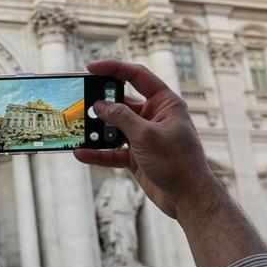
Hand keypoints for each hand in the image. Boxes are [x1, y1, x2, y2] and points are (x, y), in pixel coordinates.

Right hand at [72, 59, 222, 221]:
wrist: (188, 199)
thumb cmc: (177, 162)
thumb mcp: (146, 135)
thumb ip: (121, 117)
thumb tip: (99, 105)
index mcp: (165, 103)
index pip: (138, 76)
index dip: (114, 68)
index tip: (91, 68)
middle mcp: (154, 116)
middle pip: (122, 102)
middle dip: (101, 103)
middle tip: (80, 100)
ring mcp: (144, 136)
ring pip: (114, 127)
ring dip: (96, 130)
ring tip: (78, 129)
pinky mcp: (136, 156)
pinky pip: (112, 151)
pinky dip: (98, 152)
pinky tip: (81, 153)